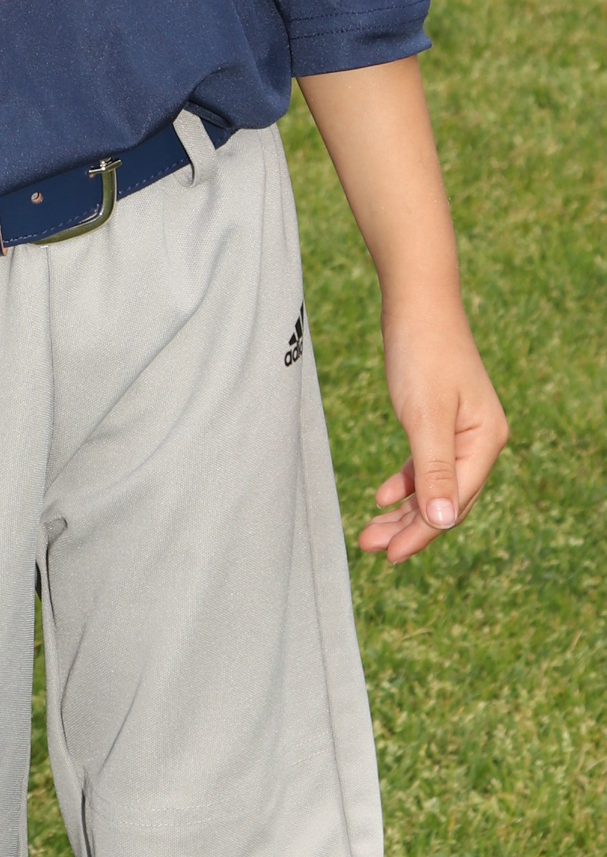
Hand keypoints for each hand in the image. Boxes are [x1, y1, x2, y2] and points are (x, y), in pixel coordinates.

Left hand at [360, 288, 507, 564]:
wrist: (417, 301)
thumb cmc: (422, 353)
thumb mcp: (425, 415)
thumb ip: (435, 470)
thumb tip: (443, 524)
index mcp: (486, 442)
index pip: (454, 503)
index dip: (423, 532)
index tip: (389, 555)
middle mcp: (481, 441)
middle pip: (446, 499)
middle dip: (409, 527)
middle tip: (371, 548)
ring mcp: (462, 430)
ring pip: (434, 484)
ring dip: (404, 509)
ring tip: (371, 531)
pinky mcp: (442, 418)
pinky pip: (427, 462)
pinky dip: (407, 480)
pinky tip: (385, 495)